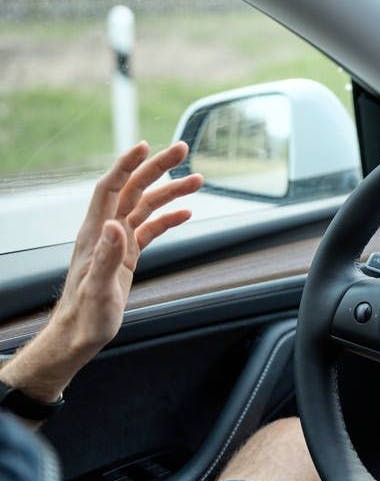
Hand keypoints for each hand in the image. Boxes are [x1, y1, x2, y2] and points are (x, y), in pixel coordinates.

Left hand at [0, 142, 202, 402]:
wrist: (80, 334)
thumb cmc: (86, 317)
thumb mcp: (98, 290)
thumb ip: (107, 257)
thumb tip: (116, 226)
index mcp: (96, 234)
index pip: (110, 188)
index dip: (127, 166)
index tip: (145, 147)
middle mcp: (106, 231)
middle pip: (133, 189)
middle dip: (157, 168)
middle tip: (183, 150)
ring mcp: (118, 242)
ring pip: (146, 206)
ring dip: (170, 192)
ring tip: (197, 181)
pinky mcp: (127, 255)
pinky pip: (150, 229)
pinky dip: (168, 218)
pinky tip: (187, 213)